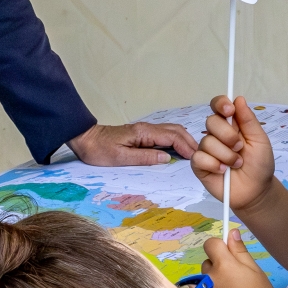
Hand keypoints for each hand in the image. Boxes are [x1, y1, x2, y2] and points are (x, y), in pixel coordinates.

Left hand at [68, 120, 197, 165]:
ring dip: (184, 141)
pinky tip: (178, 150)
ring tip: (193, 154)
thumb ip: (144, 157)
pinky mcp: (142, 134)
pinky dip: (175, 141)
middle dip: (190, 142)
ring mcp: (145, 130)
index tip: (196, 158)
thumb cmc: (99, 150)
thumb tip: (166, 159)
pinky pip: (164, 135)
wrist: (85, 139)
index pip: (172, 137)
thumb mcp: (120, 158)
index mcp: (143, 133)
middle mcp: (147, 128)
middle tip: (201, 156)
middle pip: (176, 131)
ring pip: (171, 131)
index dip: (187, 147)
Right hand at [191, 95, 277, 211]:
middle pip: (211, 121)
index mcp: (231, 124)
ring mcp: (206, 149)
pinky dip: (214, 164)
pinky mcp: (199, 165)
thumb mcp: (260, 140)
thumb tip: (238, 99)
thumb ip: (249, 120)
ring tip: (236, 164)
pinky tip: (223, 171)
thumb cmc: (260, 165)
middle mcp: (216, 134)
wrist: (256, 191)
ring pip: (207, 141)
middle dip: (228, 135)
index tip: (229, 110)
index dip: (220, 103)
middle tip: (239, 148)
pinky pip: (199, 158)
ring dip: (226, 155)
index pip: (218, 105)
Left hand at [201, 227, 281, 287]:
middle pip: (208, 264)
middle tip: (233, 281)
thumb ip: (240, 251)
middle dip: (217, 268)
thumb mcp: (255, 271)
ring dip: (211, 284)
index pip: (211, 244)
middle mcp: (208, 276)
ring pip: (203, 281)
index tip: (227, 255)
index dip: (219, 247)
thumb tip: (230, 232)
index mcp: (223, 264)